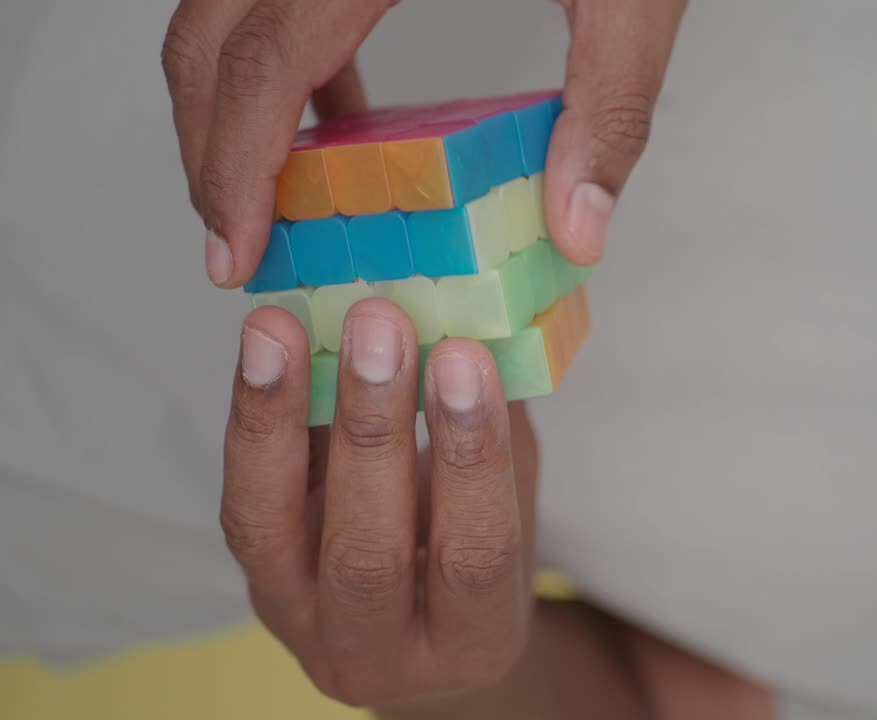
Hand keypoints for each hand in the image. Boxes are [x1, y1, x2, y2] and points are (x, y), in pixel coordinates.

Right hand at [161, 0, 687, 287]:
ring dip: (233, 102)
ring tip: (270, 191)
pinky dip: (284, 56)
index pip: (266, 58)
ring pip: (224, 8)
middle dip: (209, 147)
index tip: (235, 248)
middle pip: (212, 34)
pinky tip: (340, 112)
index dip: (236, 164)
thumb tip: (578, 224)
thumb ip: (609, 103)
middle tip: (235, 238)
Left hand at [223, 299, 538, 706]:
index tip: (464, 359)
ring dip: (277, 417)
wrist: (418, 632)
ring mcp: (301, 625)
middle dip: (372, 428)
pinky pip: (243, 503)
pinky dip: (252, 419)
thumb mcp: (514, 498)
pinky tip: (265, 349)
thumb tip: (486, 316)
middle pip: (367, 552)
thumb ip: (499, 425)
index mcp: (472, 640)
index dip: (469, 458)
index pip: (475, 556)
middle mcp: (380, 654)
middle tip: (379, 326)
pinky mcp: (255, 582)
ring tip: (283, 327)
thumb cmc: (481, 553)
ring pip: (269, 529)